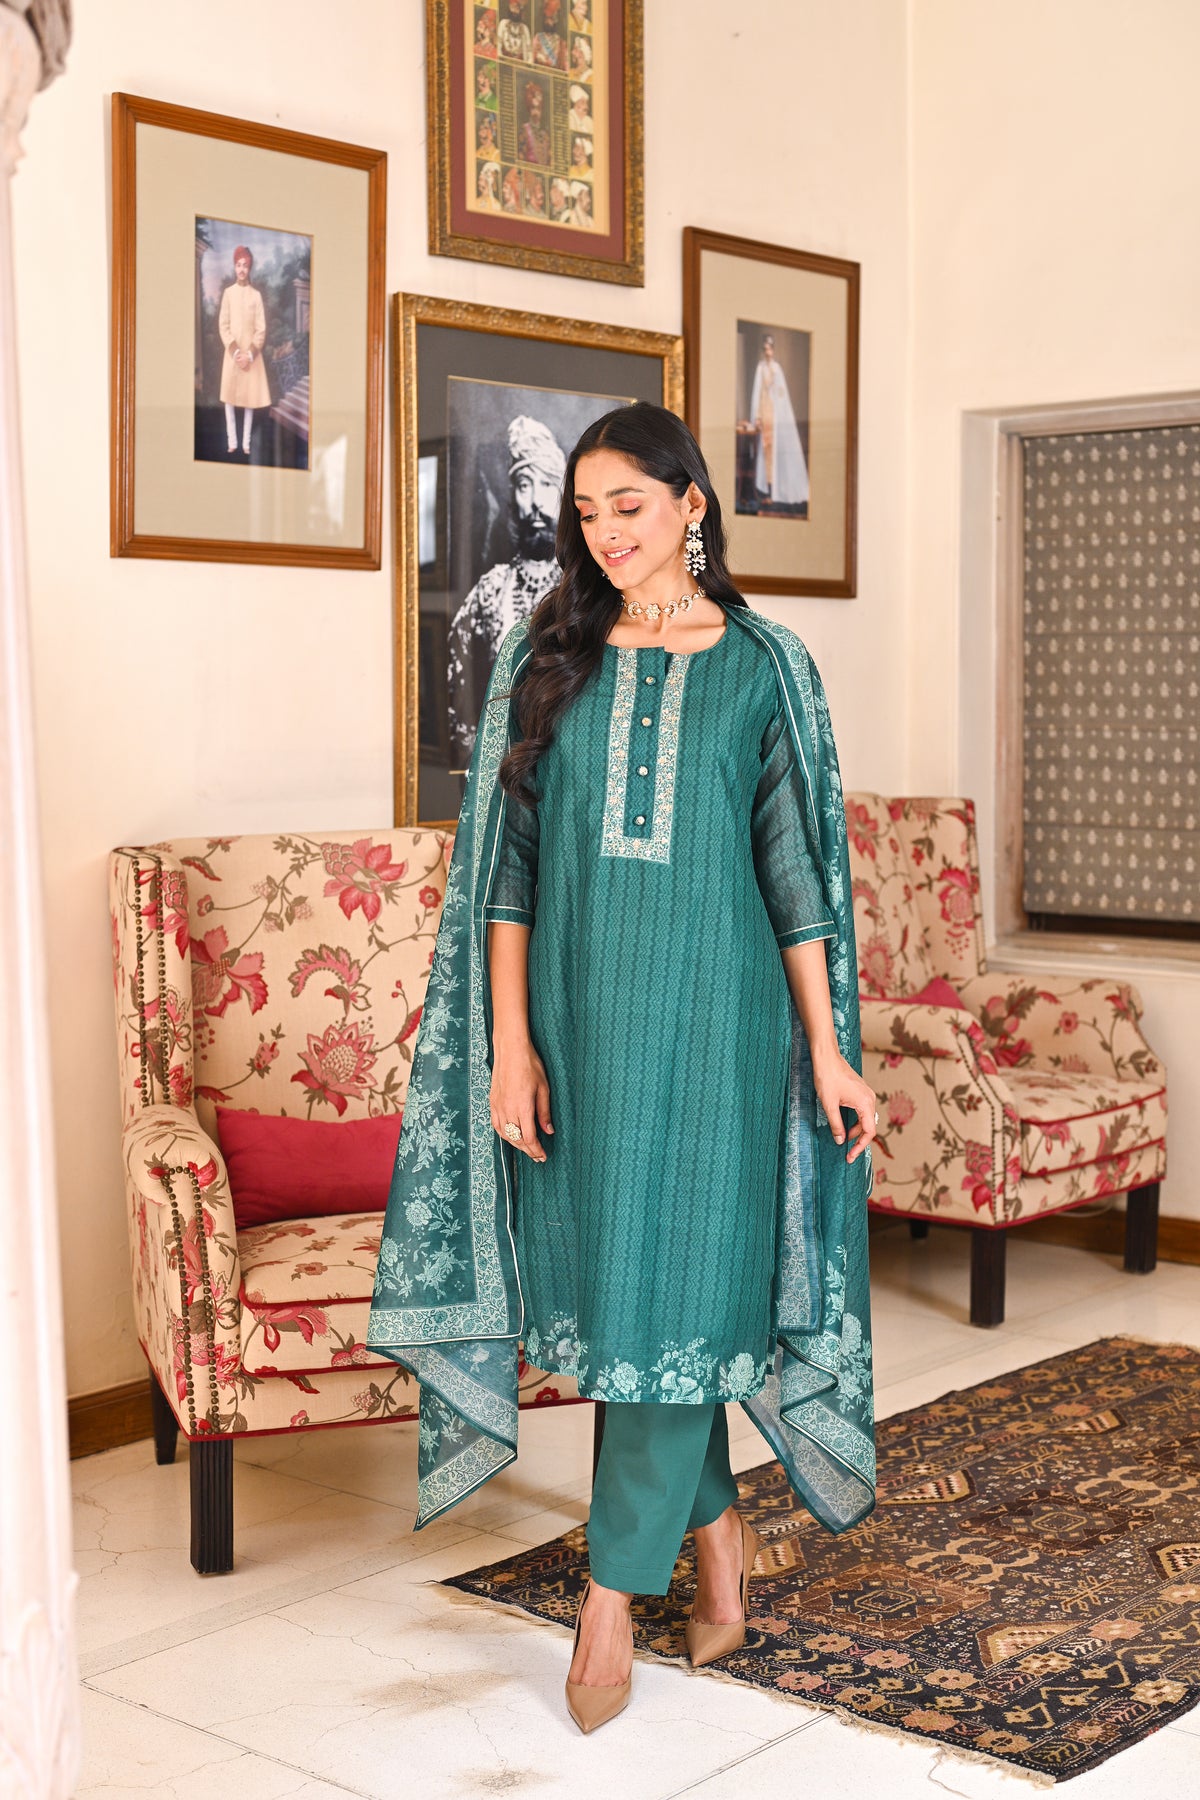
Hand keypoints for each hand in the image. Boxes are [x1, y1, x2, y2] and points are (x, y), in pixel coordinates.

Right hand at [490, 1038, 553, 1161]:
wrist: (511, 1050)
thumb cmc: (530, 1065)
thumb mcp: (543, 1088)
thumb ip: (544, 1112)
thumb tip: (549, 1131)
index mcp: (522, 1107)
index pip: (529, 1138)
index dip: (536, 1150)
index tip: (543, 1156)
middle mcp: (508, 1109)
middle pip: (517, 1139)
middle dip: (528, 1151)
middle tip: (538, 1157)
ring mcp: (498, 1106)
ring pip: (505, 1134)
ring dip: (516, 1145)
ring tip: (527, 1149)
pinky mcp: (492, 1102)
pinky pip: (496, 1125)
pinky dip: (504, 1135)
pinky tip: (510, 1136)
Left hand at [812, 1048, 876, 1163]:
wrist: (826, 1057)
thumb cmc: (827, 1078)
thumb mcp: (829, 1105)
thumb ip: (836, 1125)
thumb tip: (840, 1140)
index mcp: (865, 1103)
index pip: (869, 1131)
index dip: (860, 1146)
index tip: (850, 1156)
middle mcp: (870, 1098)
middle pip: (869, 1126)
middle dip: (858, 1140)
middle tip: (847, 1152)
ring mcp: (866, 1094)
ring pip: (865, 1118)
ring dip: (855, 1129)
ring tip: (843, 1138)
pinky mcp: (860, 1090)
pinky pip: (862, 1110)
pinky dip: (855, 1120)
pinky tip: (844, 1124)